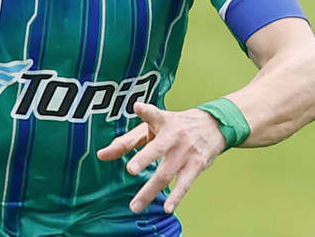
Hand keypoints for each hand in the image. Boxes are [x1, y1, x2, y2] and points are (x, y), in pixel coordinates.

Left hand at [97, 102, 225, 213]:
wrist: (212, 126)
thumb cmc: (175, 127)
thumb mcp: (151, 127)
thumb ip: (126, 141)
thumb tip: (102, 155)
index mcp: (161, 121)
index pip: (152, 114)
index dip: (145, 111)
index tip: (137, 107)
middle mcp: (174, 136)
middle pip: (158, 148)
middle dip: (144, 158)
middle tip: (130, 169)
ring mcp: (185, 152)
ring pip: (166, 172)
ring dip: (150, 190)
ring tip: (135, 205)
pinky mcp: (196, 166)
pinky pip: (184, 183)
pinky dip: (176, 196)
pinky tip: (167, 207)